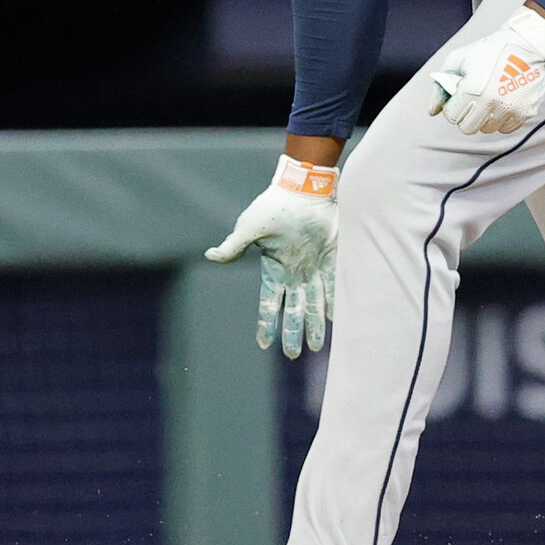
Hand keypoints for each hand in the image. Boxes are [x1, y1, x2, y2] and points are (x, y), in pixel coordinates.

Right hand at [205, 156, 337, 357]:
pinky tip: (334, 320)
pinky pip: (333, 285)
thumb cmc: (273, 206)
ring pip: (314, 303)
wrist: (303, 188)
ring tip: (316, 347)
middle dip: (293, 333)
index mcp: (273, 269)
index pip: (269, 303)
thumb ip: (234, 246)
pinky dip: (333, 302)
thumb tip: (210, 257)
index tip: (264, 344)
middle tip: (294, 355)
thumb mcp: (250, 227)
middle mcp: (293, 273)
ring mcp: (313, 267)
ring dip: (315, 325)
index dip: (267, 324)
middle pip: (293, 310)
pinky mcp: (331, 257)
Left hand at [429, 5, 544, 134]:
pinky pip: (506, 128)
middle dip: (466, 115)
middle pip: (468, 128)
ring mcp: (511, 109)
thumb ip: (441, 86)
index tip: (458, 97)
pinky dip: (502, 119)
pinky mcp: (526, 112)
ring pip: (487, 129)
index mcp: (472, 89)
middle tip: (473, 100)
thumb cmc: (489, 50)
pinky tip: (503, 101)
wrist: (527, 43)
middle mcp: (492, 102)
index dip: (452, 107)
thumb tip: (432, 111)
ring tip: (490, 97)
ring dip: (485, 117)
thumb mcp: (459, 59)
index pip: (452, 117)